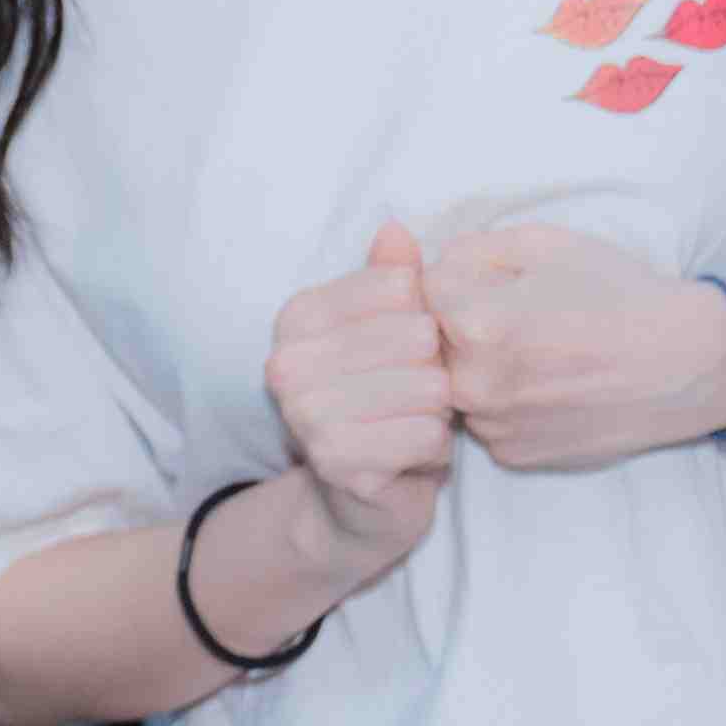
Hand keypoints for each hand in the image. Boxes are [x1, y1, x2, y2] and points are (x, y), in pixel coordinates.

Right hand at [253, 224, 457, 589]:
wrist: (357, 498)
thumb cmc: (384, 401)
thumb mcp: (389, 330)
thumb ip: (392, 278)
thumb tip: (395, 227)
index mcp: (297, 316)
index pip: (401, 285)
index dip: (426, 317)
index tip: (408, 349)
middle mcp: (287, 362)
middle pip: (417, 334)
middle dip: (436, 366)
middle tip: (415, 393)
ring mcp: (306, 415)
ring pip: (427, 386)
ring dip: (438, 410)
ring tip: (414, 422)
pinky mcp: (335, 463)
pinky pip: (426, 435)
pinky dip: (433, 448)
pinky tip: (411, 455)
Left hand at [422, 222, 725, 471]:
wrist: (687, 362)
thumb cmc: (620, 294)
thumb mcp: (545, 243)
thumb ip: (472, 250)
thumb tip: (430, 266)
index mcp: (477, 324)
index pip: (422, 291)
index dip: (460, 278)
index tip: (498, 282)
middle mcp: (475, 385)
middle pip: (431, 344)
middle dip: (461, 325)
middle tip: (519, 318)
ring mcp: (495, 427)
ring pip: (455, 385)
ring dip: (479, 367)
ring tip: (538, 352)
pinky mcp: (515, 456)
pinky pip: (486, 421)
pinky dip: (505, 402)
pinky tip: (548, 386)